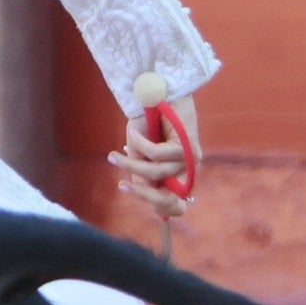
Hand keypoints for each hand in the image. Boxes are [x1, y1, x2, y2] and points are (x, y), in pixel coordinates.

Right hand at [113, 94, 200, 218]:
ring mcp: (190, 160)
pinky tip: (132, 134)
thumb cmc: (148, 124)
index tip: (134, 198)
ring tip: (115, 154)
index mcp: (178, 177)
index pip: (176, 207)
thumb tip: (141, 192)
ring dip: (131, 163)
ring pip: (155, 173)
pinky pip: (156, 154)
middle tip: (122, 184)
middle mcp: (188, 171)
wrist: (158, 95)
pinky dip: (139, 144)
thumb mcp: (140, 157)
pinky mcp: (187, 146)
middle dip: (142, 193)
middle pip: (167, 200)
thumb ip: (142, 176)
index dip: (158, 210)